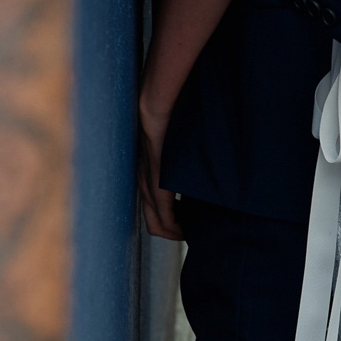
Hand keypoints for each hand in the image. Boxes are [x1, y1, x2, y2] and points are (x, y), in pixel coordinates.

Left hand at [138, 96, 182, 240]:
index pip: (156, 214)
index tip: (192, 223)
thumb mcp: (175, 149)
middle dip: (175, 233)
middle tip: (193, 232)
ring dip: (176, 231)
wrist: (157, 107)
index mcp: (148, 177)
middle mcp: (144, 185)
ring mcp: (149, 187)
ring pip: (158, 225)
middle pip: (155, 226)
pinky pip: (163, 218)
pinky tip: (188, 227)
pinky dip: (176, 227)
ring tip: (193, 231)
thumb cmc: (171, 123)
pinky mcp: (157, 185)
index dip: (173, 224)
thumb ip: (181, 163)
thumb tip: (197, 170)